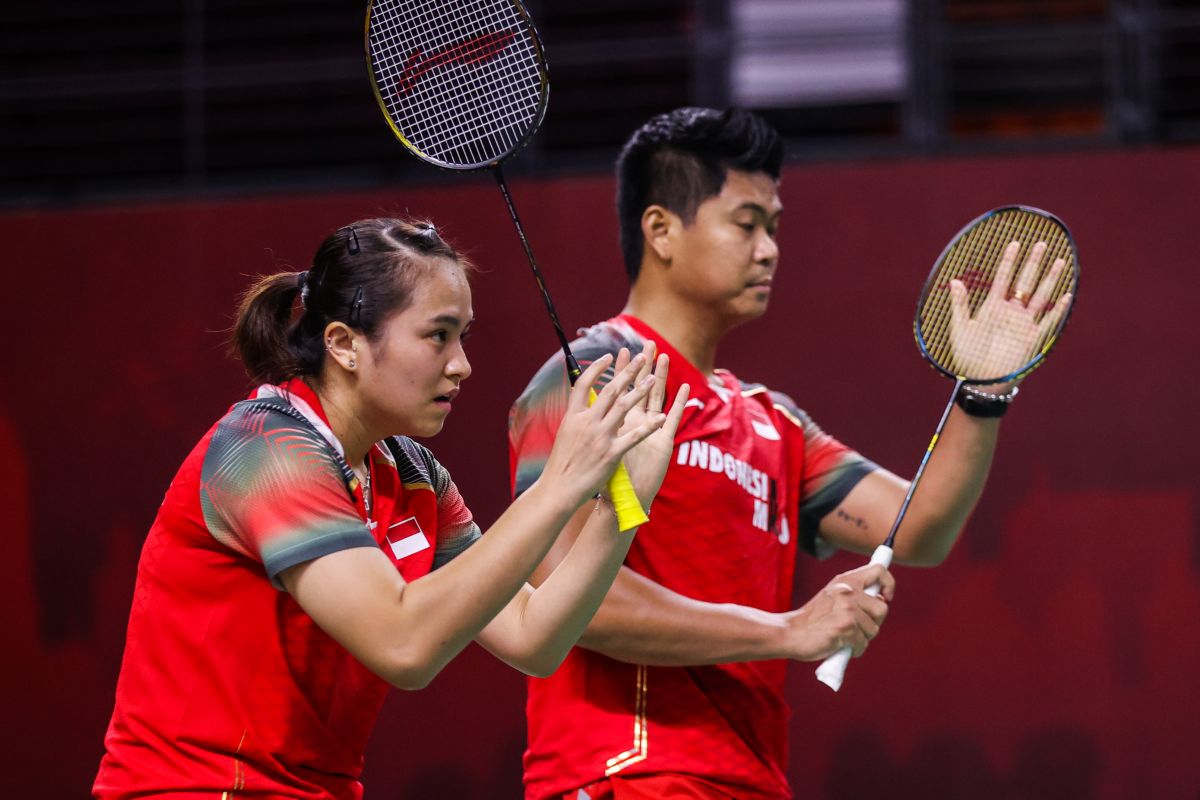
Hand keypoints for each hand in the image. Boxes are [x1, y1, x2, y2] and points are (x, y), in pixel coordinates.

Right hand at [539, 351, 665, 506]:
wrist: (559, 488)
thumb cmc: (562, 463)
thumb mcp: (566, 434)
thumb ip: (579, 418)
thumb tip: (587, 403)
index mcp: (573, 417)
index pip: (583, 384)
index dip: (597, 368)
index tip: (609, 356)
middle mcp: (587, 423)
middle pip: (610, 390)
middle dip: (628, 371)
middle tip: (642, 357)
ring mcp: (600, 437)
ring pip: (624, 407)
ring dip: (640, 390)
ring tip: (654, 378)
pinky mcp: (612, 453)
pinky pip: (634, 436)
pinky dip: (649, 426)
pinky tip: (661, 417)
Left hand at [607, 342, 689, 507]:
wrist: (623, 500)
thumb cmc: (607, 478)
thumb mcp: (598, 450)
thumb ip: (595, 433)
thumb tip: (581, 415)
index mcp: (620, 422)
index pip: (620, 390)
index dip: (619, 371)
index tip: (617, 351)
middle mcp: (637, 423)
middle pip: (640, 388)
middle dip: (643, 366)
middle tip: (647, 344)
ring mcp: (651, 431)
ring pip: (657, 398)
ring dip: (661, 377)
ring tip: (665, 357)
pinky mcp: (663, 443)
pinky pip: (672, 420)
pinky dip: (678, 404)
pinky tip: (685, 388)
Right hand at [781, 563, 894, 660]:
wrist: (790, 632)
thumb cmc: (813, 619)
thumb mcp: (833, 597)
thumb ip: (855, 595)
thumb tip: (882, 600)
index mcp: (845, 580)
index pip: (879, 571)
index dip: (889, 584)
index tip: (886, 597)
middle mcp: (848, 591)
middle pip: (882, 608)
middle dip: (874, 622)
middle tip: (857, 627)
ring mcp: (847, 610)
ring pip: (874, 630)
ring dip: (862, 638)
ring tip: (844, 637)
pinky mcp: (845, 628)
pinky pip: (863, 644)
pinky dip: (855, 650)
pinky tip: (841, 646)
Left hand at [948, 240, 1072, 379]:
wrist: (980, 382)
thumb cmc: (967, 356)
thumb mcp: (960, 329)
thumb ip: (960, 305)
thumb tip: (954, 281)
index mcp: (992, 307)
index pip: (1003, 278)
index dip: (1009, 261)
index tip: (1015, 243)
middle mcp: (1010, 312)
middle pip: (1025, 282)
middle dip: (1033, 263)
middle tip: (1042, 244)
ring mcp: (1023, 324)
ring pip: (1040, 296)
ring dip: (1050, 279)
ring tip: (1060, 261)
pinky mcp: (1032, 339)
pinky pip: (1048, 321)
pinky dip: (1056, 309)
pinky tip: (1066, 295)